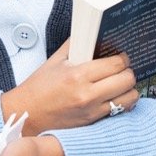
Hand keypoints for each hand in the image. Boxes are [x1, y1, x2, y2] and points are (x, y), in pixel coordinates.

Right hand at [1, 40, 138, 134]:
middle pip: (127, 80)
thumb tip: (90, 33)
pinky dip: (123, 103)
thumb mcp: (54, 61)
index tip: (120, 56)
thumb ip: (74, 45)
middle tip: (122, 69)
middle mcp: (88, 94)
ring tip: (121, 84)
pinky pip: (120, 112)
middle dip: (128, 71)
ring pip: (129, 98)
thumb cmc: (38, 88)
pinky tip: (116, 97)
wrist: (27, 114)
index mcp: (78, 75)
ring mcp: (92, 111)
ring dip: (129, 89)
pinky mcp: (93, 122)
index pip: (116, 63)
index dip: (122, 58)